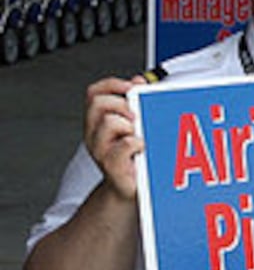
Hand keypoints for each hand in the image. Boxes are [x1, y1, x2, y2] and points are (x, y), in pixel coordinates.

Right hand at [84, 76, 147, 200]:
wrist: (128, 189)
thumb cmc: (132, 156)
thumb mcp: (131, 125)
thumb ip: (133, 102)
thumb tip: (138, 80)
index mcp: (96, 121)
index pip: (95, 93)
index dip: (112, 84)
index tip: (132, 86)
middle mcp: (93, 134)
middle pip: (98, 103)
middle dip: (122, 104)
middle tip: (136, 116)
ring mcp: (100, 150)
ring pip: (109, 122)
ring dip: (129, 124)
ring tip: (138, 134)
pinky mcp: (111, 166)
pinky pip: (123, 145)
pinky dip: (136, 142)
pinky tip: (143, 146)